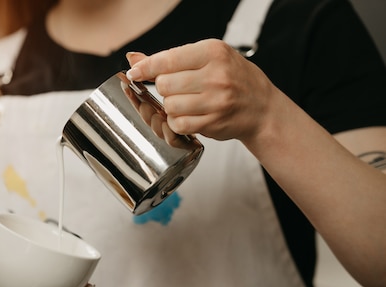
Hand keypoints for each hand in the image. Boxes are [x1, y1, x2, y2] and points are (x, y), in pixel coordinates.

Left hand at [126, 39, 277, 143]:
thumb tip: (134, 58)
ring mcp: (216, 101)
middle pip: (164, 84)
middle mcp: (216, 75)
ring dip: (171, 106)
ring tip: (185, 102)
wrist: (262, 107)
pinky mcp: (213, 122)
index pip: (168, 59)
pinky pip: (178, 124)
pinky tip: (188, 115)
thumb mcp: (207, 58)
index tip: (134, 72)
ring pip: (170, 106)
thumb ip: (170, 59)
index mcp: (213, 52)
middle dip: (164, 88)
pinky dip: (177, 122)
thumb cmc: (233, 79)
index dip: (145, 67)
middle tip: (177, 88)